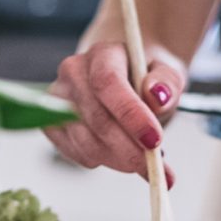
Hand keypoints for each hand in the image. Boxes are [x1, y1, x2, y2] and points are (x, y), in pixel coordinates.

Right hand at [45, 42, 185, 187]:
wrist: (125, 79)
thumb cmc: (146, 78)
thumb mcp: (168, 73)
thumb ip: (167, 82)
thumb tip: (158, 97)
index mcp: (102, 54)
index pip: (108, 82)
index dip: (131, 115)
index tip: (154, 140)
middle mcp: (73, 73)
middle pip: (97, 118)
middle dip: (129, 148)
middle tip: (154, 166)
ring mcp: (57, 101)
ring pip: (86, 142)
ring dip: (119, 159)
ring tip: (143, 161)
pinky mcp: (53, 126)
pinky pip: (77, 154)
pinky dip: (104, 161)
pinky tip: (121, 155)